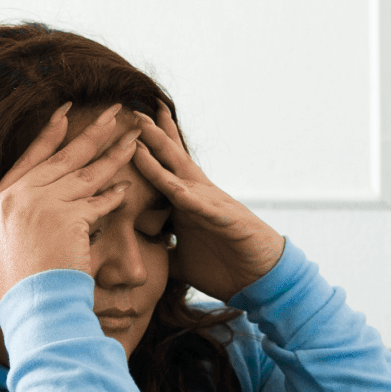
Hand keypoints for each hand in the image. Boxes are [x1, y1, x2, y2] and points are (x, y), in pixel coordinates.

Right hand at [0, 102, 142, 306]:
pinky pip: (99, 200)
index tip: (64, 114)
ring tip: (132, 134)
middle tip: (112, 111)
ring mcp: (46, 204)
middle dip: (90, 132)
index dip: (47, 136)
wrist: (32, 309)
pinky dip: (115, 193)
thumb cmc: (9, 296)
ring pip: (85, 172)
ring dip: (112, 151)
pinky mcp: (70, 217)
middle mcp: (20, 197)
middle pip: (61, 158)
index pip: (27, 161)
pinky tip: (127, 184)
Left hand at [130, 104, 286, 302]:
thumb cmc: (224, 267)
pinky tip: (175, 187)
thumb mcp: (181, 261)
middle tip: (135, 111)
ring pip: (182, 174)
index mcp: (187, 203)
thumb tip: (137, 256)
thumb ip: (161, 253)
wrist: (261, 279)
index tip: (129, 126)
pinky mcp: (226, 220)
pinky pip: (203, 206)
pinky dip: (189, 197)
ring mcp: (212, 205)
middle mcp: (198, 196)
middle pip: (172, 160)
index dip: (149, 148)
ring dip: (164, 154)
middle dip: (153, 136)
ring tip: (147, 132)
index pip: (166, 169)